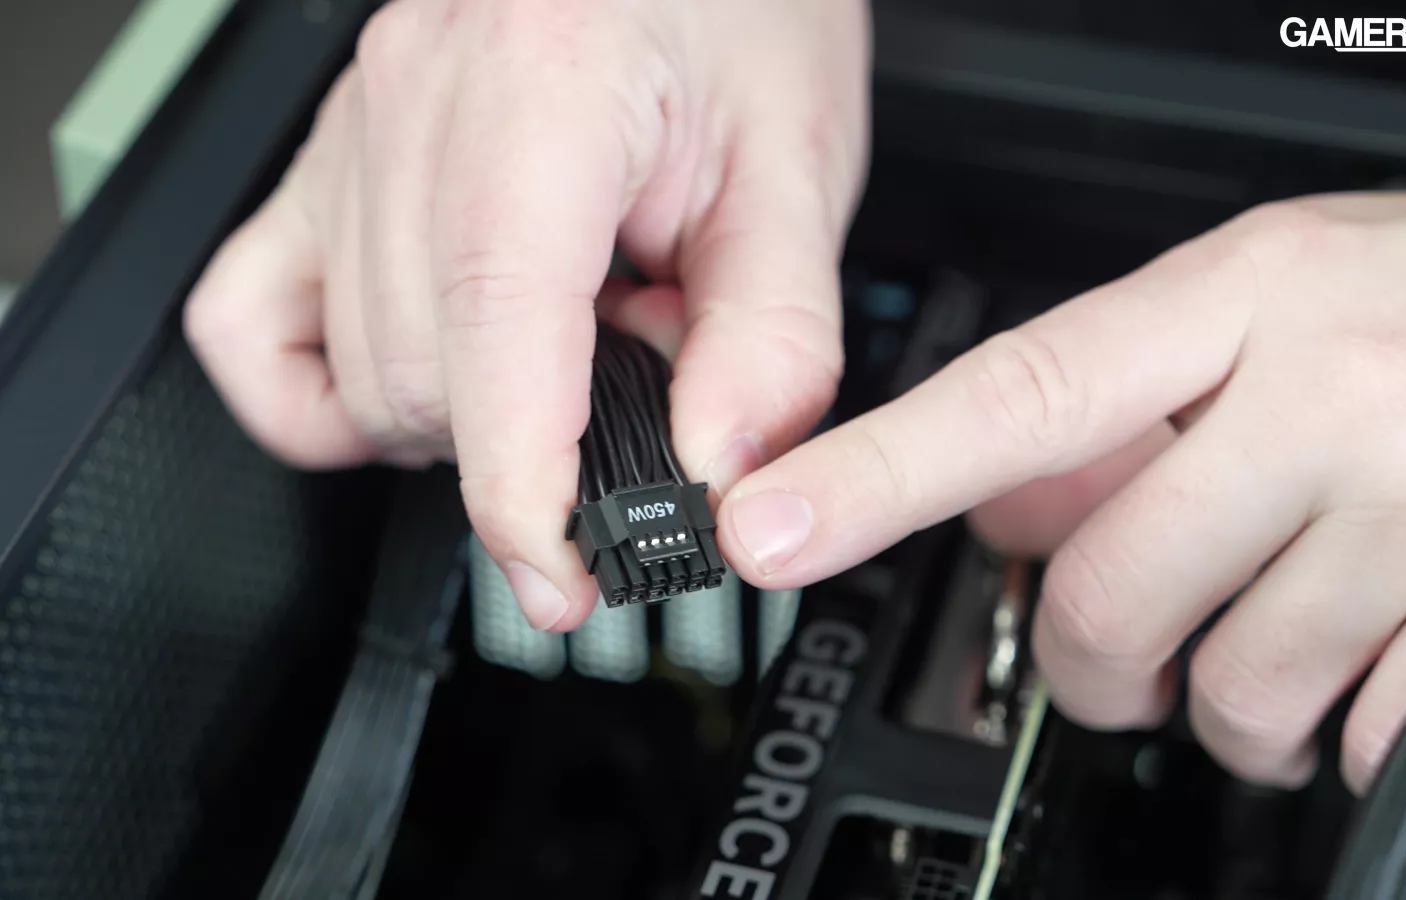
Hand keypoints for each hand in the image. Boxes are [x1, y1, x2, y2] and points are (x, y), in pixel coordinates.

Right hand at [183, 0, 870, 630]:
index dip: (521, 485)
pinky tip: (423, 389)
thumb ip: (771, 333)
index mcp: (545, 85)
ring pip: (352, 365)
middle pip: (418, 371)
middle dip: (525, 452)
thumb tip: (716, 471)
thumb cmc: (735, 7)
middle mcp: (418, 99)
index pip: (493, 324)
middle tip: (631, 420)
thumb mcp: (798, 165)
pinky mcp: (330, 162)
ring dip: (460, 419)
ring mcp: (356, 129)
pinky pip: (248, 318)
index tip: (565, 570)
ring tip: (562, 362)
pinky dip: (323, 394)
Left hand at [717, 163, 1405, 791]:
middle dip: (1094, 667)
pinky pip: (1361, 735)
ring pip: (1233, 690)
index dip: (876, 474)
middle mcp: (1325, 391)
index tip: (770, 526)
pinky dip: (1353, 729)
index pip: (1020, 394)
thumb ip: (1148, 393)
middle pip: (1110, 594)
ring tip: (1281, 644)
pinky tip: (1384, 654)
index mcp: (1249, 295)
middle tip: (1122, 663)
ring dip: (1233, 709)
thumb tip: (1010, 504)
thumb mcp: (1291, 291)